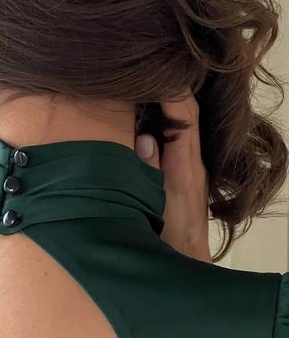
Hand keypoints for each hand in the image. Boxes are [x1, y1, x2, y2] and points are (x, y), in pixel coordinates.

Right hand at [135, 89, 212, 262]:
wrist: (185, 266)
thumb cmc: (168, 244)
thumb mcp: (154, 210)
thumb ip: (148, 175)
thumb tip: (144, 138)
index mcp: (186, 169)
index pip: (186, 118)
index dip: (173, 92)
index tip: (155, 73)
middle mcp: (193, 163)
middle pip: (187, 114)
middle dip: (169, 90)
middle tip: (144, 70)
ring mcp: (191, 168)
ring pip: (183, 125)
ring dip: (166, 105)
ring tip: (144, 85)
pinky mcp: (184, 175)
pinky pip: (177, 138)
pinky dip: (164, 123)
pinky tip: (147, 115)